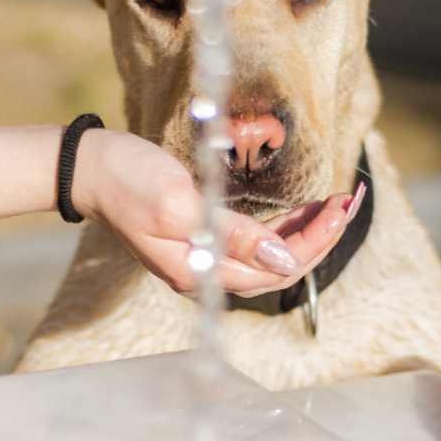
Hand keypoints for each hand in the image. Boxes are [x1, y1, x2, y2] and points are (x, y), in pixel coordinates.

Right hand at [74, 129, 361, 295]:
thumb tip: (284, 261)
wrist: (90, 168)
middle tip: (351, 201)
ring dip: (305, 232)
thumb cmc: (130, 181)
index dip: (316, 241)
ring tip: (336, 203)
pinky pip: (254, 242)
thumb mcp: (181, 205)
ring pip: (270, 255)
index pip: (278, 269)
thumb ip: (235, 237)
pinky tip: (301, 212)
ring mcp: (204, 257)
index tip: (342, 208)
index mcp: (203, 271)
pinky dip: (282, 227)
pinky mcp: (202, 237)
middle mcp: (207, 272)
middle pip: (280, 267)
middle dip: (320, 237)